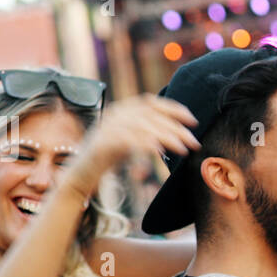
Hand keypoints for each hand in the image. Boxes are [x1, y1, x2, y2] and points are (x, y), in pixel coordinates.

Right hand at [64, 95, 198, 199]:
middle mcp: (114, 114)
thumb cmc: (109, 157)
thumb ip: (148, 131)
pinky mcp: (101, 144)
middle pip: (150, 116)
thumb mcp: (131, 139)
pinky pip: (126, 140)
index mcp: (122, 110)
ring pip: (142, 127)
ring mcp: (106, 128)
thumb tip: (178, 132)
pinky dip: (145, 144)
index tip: (192, 120)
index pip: (150, 102)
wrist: (82, 174)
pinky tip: (159, 152)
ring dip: (166, 137)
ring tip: (183, 149)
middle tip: (194, 142)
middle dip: (176, 128)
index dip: (173, 108)